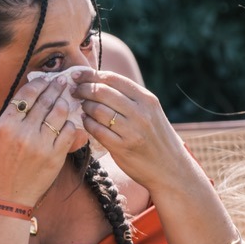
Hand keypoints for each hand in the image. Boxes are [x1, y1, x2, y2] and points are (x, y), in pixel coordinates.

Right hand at [0, 73, 86, 205]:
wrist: (6, 197)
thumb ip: (12, 118)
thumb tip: (31, 98)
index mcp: (5, 125)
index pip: (26, 94)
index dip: (39, 83)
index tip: (46, 79)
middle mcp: (22, 132)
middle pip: (45, 100)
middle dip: (56, 88)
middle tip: (63, 82)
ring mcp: (40, 144)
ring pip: (59, 112)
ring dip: (64, 104)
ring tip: (66, 100)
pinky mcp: (54, 156)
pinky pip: (68, 131)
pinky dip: (70, 125)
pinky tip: (68, 123)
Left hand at [71, 69, 188, 191]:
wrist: (170, 168)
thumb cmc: (156, 138)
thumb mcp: (151, 113)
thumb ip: (130, 98)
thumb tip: (100, 82)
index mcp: (147, 99)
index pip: (113, 79)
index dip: (91, 75)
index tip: (78, 75)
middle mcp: (140, 113)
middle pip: (102, 92)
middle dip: (83, 89)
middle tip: (74, 91)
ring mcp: (131, 131)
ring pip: (97, 110)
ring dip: (85, 106)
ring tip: (82, 107)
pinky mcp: (122, 148)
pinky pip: (96, 130)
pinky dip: (87, 124)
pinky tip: (86, 121)